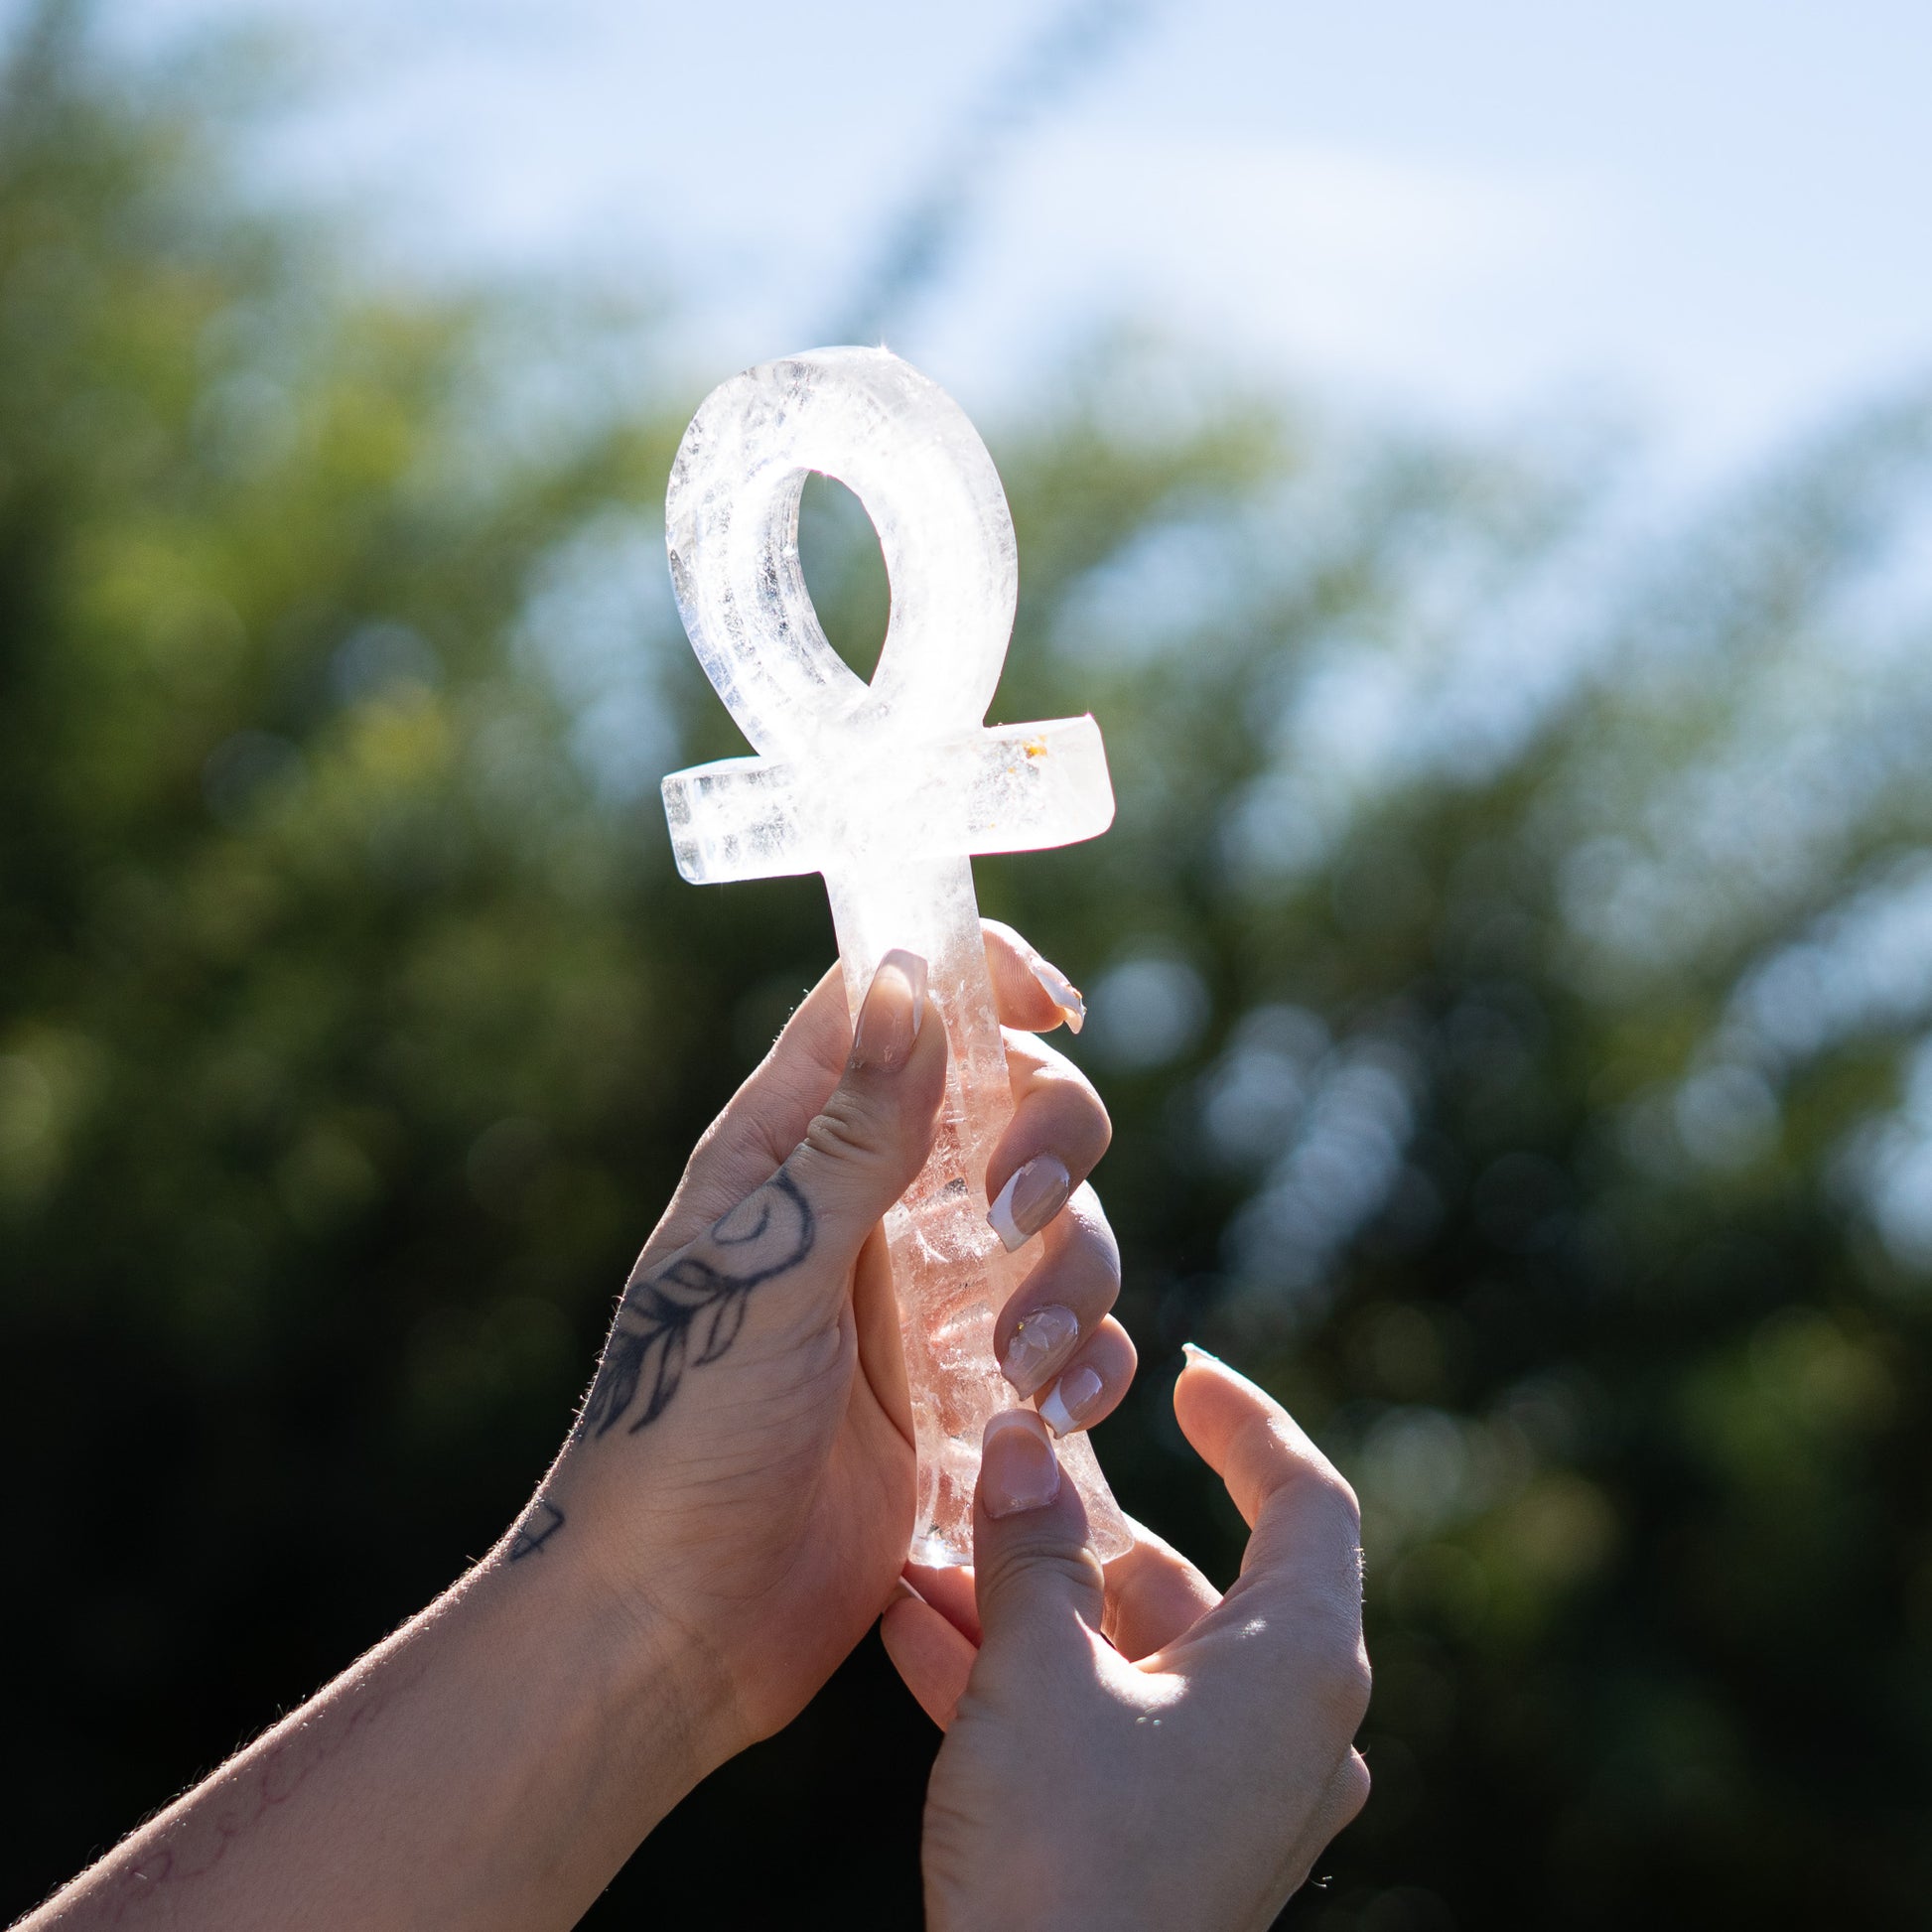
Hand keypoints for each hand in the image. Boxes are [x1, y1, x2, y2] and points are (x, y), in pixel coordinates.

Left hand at [520, 923, 1134, 1764]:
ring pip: (1062, 1220)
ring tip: (1020, 1364)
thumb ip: (850, 1132)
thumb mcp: (768, 1268)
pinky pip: (1075, 1334)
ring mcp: (928, 1295)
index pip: (895, 1003)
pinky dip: (1087, 1360)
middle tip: (1018, 1214)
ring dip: (1073, 1273)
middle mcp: (870, 1201)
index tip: (1053, 1005)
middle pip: (1014, 1101)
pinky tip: (1046, 1413)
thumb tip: (905, 975)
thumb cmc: (683, 1435)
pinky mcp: (972, 1385)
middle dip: (1052, 1142)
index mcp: (794, 1145)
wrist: (679, 1623)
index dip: (979, 975)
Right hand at [882, 1347, 1371, 1931]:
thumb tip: (1023, 1440)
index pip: (1307, 1500)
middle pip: (1189, 1579)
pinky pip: (1106, 1723)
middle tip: (989, 1475)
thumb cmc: (1066, 1861)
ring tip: (921, 1559)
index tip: (1183, 1370)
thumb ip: (1031, 1547)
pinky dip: (1028, 1677)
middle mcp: (1289, 1726)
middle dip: (1071, 1530)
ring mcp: (1234, 1794)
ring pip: (1131, 1655)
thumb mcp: (1036, 1674)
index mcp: (1298, 1667)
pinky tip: (915, 1637)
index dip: (1244, 1422)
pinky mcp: (1175, 1845)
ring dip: (1027, 1603)